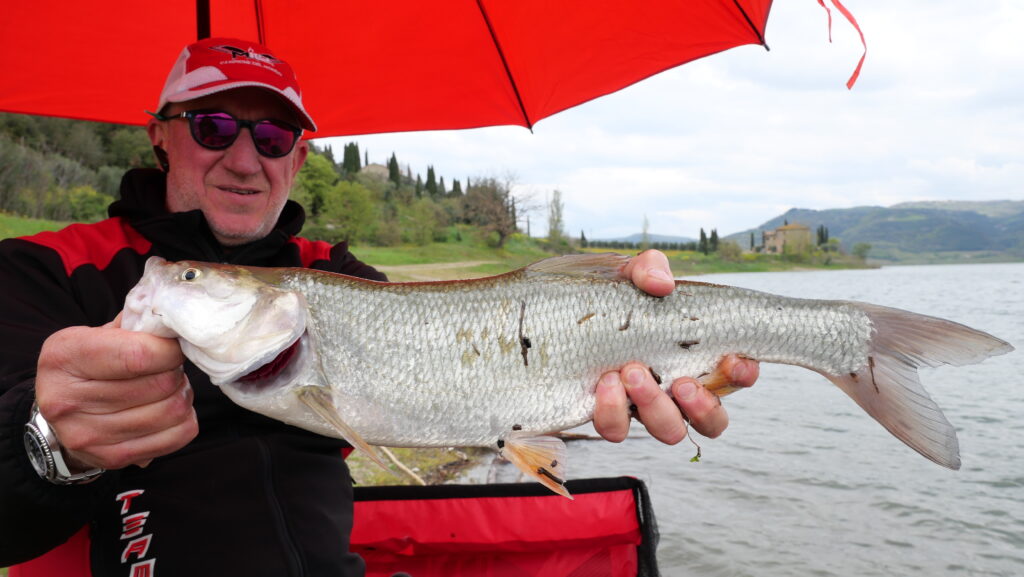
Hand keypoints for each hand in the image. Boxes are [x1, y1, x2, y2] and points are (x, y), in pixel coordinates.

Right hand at [34, 317, 198, 470]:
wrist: (62, 410)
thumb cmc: (90, 364)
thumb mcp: (99, 334)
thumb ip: (136, 324)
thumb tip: (178, 324)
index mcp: (64, 357)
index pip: (139, 355)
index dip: (169, 350)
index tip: (173, 347)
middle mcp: (67, 400)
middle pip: (160, 384)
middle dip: (176, 371)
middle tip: (170, 367)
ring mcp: (88, 435)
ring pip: (172, 411)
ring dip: (182, 395)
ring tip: (169, 387)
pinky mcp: (111, 458)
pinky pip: (177, 436)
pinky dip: (184, 420)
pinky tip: (168, 409)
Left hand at [593, 250, 759, 443]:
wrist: (557, 312)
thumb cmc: (608, 295)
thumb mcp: (630, 273)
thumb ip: (649, 269)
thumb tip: (661, 284)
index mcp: (694, 355)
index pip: (735, 376)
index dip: (742, 375)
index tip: (734, 360)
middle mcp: (676, 389)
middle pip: (711, 420)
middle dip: (700, 404)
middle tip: (678, 381)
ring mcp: (643, 406)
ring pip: (669, 431)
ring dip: (656, 407)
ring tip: (633, 373)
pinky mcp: (607, 414)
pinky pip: (617, 429)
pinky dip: (613, 411)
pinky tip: (605, 383)